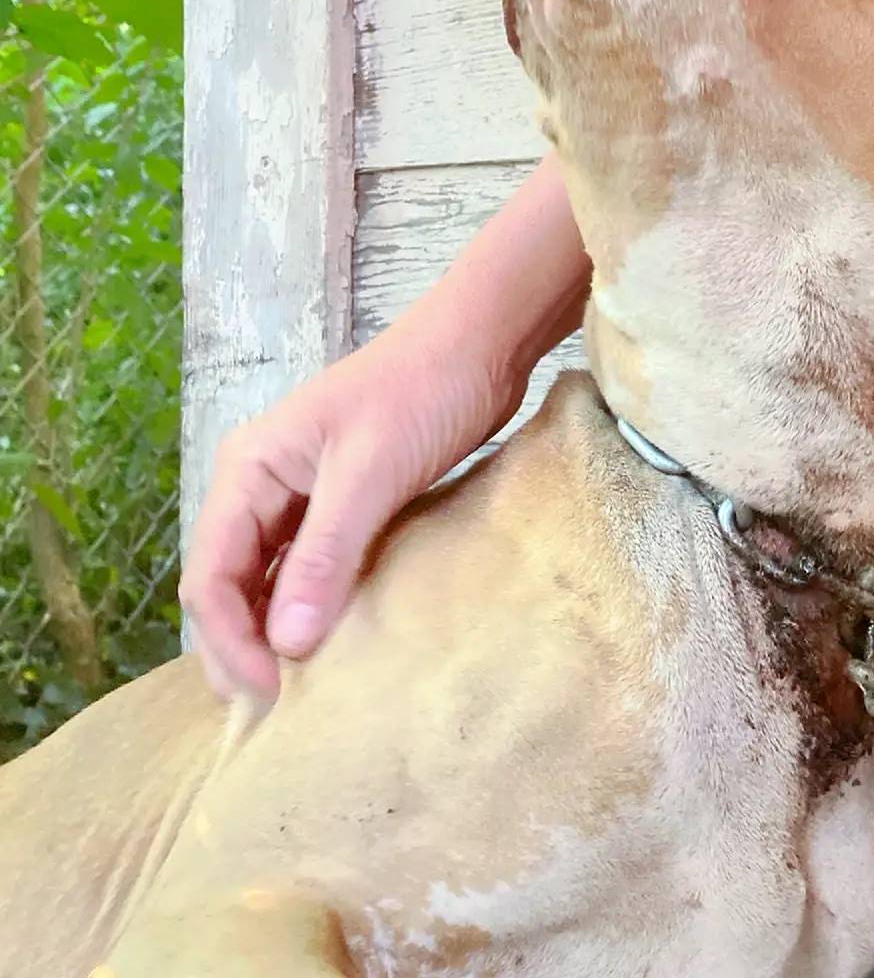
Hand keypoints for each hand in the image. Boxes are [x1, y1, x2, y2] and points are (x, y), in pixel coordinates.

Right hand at [180, 336, 525, 701]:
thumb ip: (325, 556)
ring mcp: (304, 493)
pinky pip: (314, 565)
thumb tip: (285, 645)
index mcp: (250, 469)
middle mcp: (264, 483)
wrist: (480, 346)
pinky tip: (336, 641)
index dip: (229, 642)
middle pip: (231, 581)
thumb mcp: (369, 474)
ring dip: (278, 629)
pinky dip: (315, 604)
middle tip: (273, 710)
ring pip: (270, 578)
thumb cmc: (421, 391)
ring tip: (300, 690)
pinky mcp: (348, 501)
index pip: (212, 574)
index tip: (269, 693)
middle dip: (243, 645)